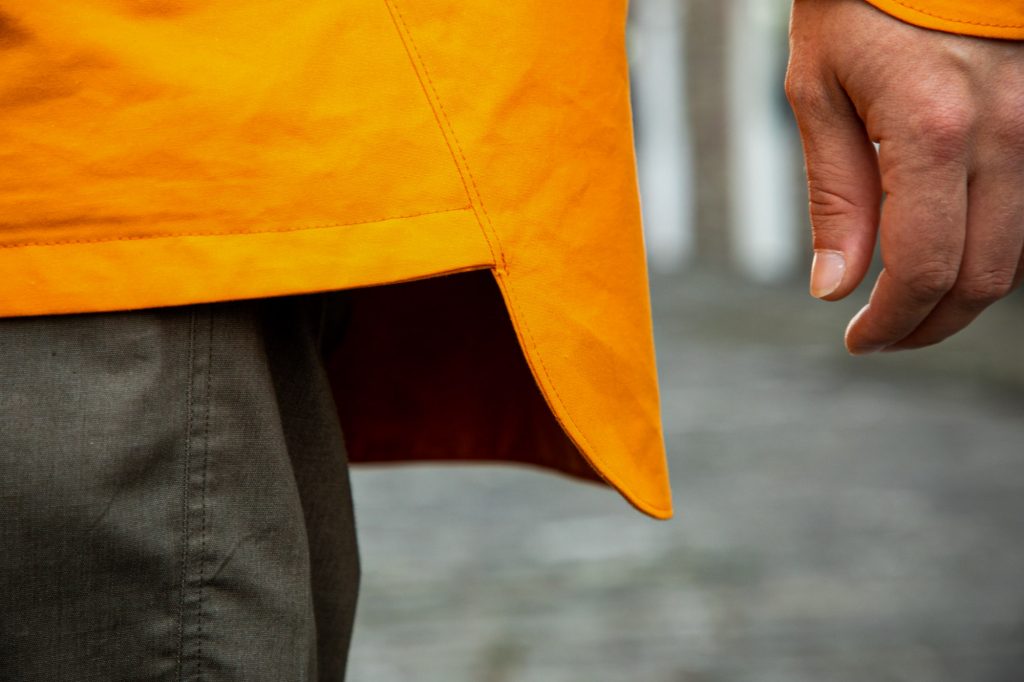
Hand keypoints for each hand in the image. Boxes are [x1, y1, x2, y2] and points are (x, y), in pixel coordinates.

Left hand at [786, 0, 1023, 353]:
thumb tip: (835, 288)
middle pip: (984, 279)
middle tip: (880, 336)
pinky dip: (993, 252)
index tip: (859, 341)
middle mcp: (1007, 134)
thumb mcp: (818, 90)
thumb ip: (835, 194)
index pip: (923, 269)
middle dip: (928, 325)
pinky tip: (946, 255)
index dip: (891, 323)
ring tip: (907, 305)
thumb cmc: (859, 2)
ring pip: (1018, 255)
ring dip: (963, 297)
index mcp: (934, 130)